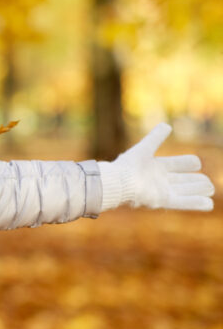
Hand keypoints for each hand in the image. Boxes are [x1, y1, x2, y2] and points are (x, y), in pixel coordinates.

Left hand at [99, 123, 214, 211]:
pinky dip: (195, 203)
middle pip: (184, 180)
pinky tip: (209, 203)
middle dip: (197, 181)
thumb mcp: (144, 148)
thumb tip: (167, 125)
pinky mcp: (162, 201)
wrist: (118, 181)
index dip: (188, 163)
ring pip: (186, 191)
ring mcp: (161, 191)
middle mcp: (160, 180)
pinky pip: (182, 202)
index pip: (179, 164)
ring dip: (199, 191)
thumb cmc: (128, 165)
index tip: (196, 162)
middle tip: (209, 183)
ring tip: (211, 189)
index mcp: (157, 166)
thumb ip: (156, 137)